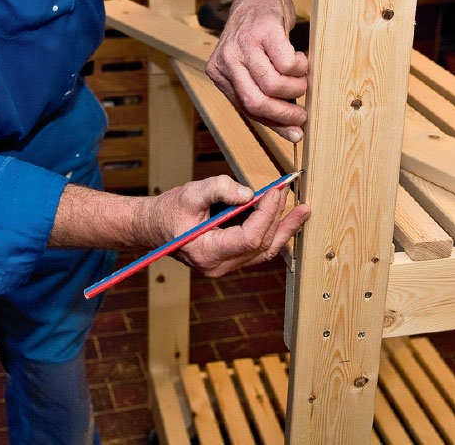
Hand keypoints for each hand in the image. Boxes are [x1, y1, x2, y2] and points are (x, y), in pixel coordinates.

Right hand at [142, 174, 309, 276]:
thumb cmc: (168, 211)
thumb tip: (250, 193)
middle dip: (277, 217)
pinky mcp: (230, 260)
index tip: (274, 192)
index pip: (248, 239)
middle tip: (286, 192)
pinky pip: (257, 250)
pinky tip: (285, 219)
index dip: (266, 215)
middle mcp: (219, 266)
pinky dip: (273, 233)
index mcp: (207, 253)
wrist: (152, 227)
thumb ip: (219, 188)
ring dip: (284, 229)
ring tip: (302, 210)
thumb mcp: (190, 193)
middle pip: (260, 245)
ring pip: (264, 251)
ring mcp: (225, 266)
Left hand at [205, 0, 309, 141]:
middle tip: (303, 115)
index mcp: (218, 73)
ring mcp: (242, 44)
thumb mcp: (250, 65)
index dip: (273, 123)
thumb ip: (260, 92)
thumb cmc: (259, 35)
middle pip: (255, 102)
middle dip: (284, 114)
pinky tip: (301, 61)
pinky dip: (300, 68)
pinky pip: (286, 63)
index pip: (245, 109)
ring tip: (304, 82)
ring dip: (296, 89)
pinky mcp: (263, 30)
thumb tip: (290, 131)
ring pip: (272, 85)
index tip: (294, 132)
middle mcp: (226, 60)